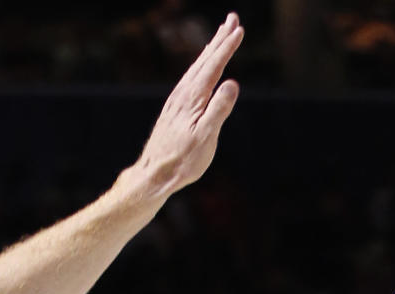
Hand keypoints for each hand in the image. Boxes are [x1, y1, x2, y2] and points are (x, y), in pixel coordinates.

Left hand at [134, 12, 244, 194]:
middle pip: (204, 60)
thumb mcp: (206, 137)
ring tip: (221, 37)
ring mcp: (178, 100)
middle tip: (233, 19)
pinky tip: (202, 70)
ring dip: (210, 50)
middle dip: (220, 39)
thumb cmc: (184, 160)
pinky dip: (201, 66)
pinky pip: (191, 78)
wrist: (155, 174)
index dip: (227, 47)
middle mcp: (183, 93)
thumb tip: (233, 83)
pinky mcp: (175, 109)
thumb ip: (219, 109)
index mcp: (194, 98)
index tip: (239, 29)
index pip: (214, 66)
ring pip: (197, 67)